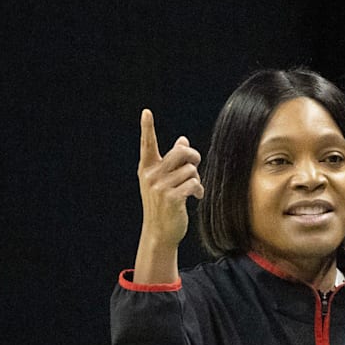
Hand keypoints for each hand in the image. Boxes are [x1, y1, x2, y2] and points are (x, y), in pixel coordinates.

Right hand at [137, 109, 203, 246]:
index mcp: (147, 168)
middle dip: (194, 156)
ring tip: (193, 189)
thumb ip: (172, 161)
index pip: (148, 144)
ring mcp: (160, 187)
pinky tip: (196, 196)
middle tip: (196, 163)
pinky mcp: (171, 198)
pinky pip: (194, 184)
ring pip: (191, 170)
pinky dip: (198, 190)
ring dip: (197, 179)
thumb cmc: (164, 204)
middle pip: (181, 152)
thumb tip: (183, 140)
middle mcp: (151, 175)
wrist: (160, 232)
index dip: (147, 128)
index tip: (146, 112)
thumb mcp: (164, 181)